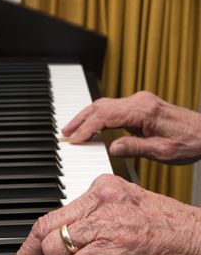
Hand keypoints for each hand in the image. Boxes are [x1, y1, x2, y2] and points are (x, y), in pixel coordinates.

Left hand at [0, 174, 200, 254]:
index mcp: (103, 190)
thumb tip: (58, 251)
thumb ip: (91, 228)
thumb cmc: (168, 237)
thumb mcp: (122, 222)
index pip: (54, 216)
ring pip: (56, 249)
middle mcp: (102, 198)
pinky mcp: (116, 242)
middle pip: (45, 229)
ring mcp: (109, 218)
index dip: (30, 245)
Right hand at [62, 91, 200, 163]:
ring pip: (105, 104)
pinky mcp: (141, 106)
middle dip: (80, 119)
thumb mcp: (162, 152)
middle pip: (101, 106)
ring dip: (87, 116)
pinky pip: (114, 108)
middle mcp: (140, 102)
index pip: (105, 117)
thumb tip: (112, 148)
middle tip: (65, 133)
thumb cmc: (188, 142)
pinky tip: (93, 125)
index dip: (87, 128)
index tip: (74, 139)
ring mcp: (140, 102)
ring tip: (73, 128)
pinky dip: (99, 116)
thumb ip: (135, 148)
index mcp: (143, 112)